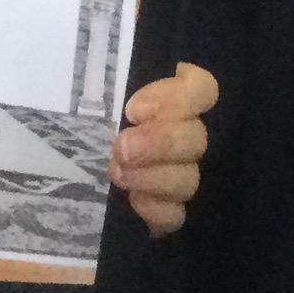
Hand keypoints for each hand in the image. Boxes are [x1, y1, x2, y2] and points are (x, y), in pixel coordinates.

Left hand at [112, 63, 217, 235]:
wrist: (89, 181)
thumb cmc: (109, 127)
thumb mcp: (117, 101)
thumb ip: (145, 94)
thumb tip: (169, 77)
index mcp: (181, 104)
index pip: (203, 89)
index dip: (174, 100)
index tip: (134, 111)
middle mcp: (192, 139)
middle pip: (195, 139)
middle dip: (157, 143)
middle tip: (124, 146)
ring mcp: (187, 177)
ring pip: (186, 179)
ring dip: (149, 176)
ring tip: (119, 170)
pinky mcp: (174, 212)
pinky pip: (173, 215)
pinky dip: (152, 208)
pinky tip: (133, 200)